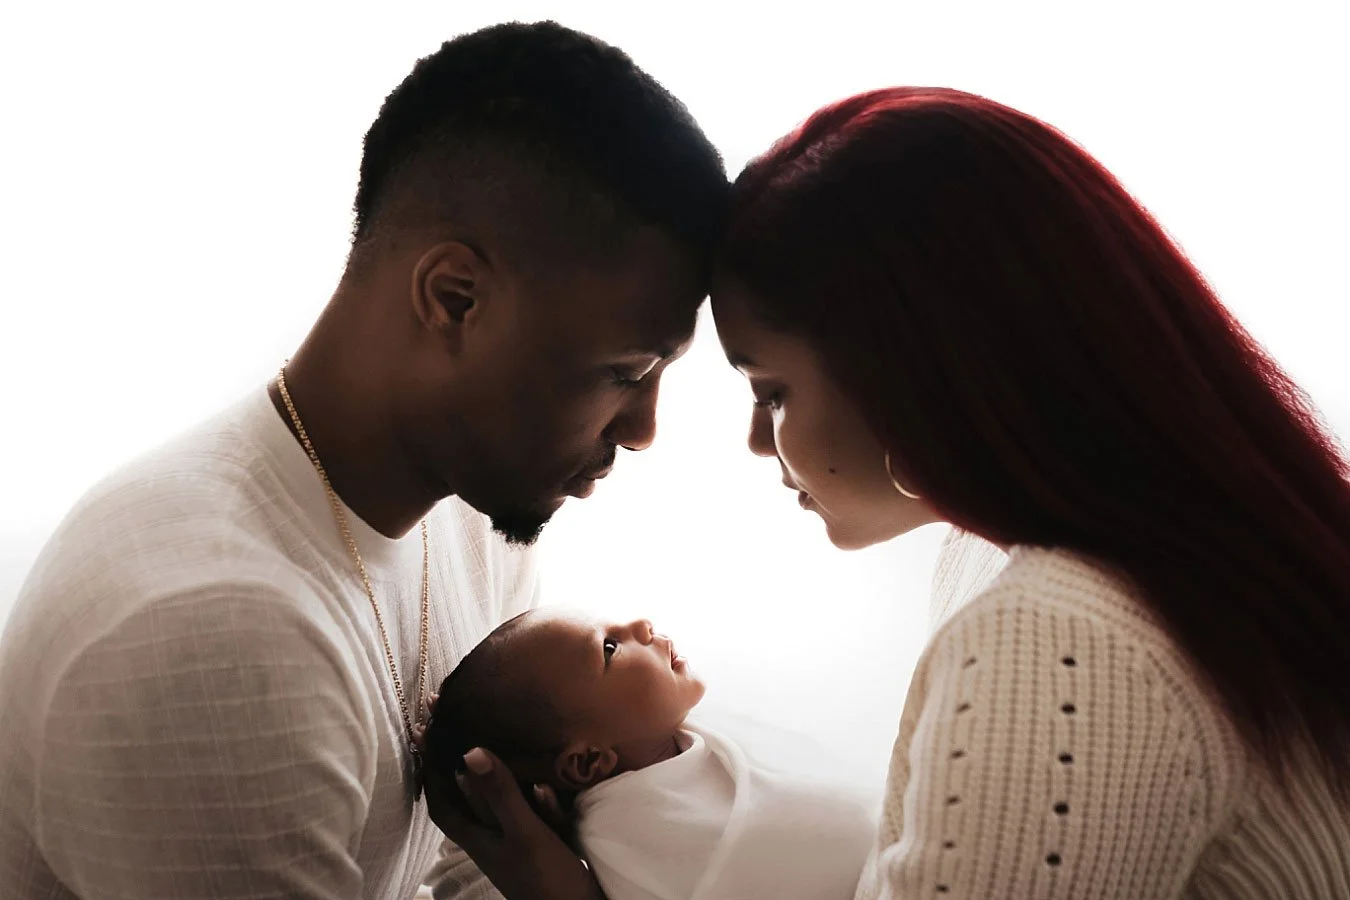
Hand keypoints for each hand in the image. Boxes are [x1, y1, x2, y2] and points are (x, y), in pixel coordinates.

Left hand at [415, 696, 603, 899]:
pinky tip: (543, 782)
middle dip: (457, 765)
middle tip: (454, 728)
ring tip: (491, 744)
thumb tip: (469, 751)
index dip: (428, 770)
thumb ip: (500, 793)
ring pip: (498, 804)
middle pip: (465, 799)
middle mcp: (490, 838)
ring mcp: (513, 843)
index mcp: (477, 837)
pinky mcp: (537, 844)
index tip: (423, 733)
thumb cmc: (544, 876)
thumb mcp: (523, 831)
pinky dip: (533, 796)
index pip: (441, 802)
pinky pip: (529, 813)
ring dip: (495, 778)